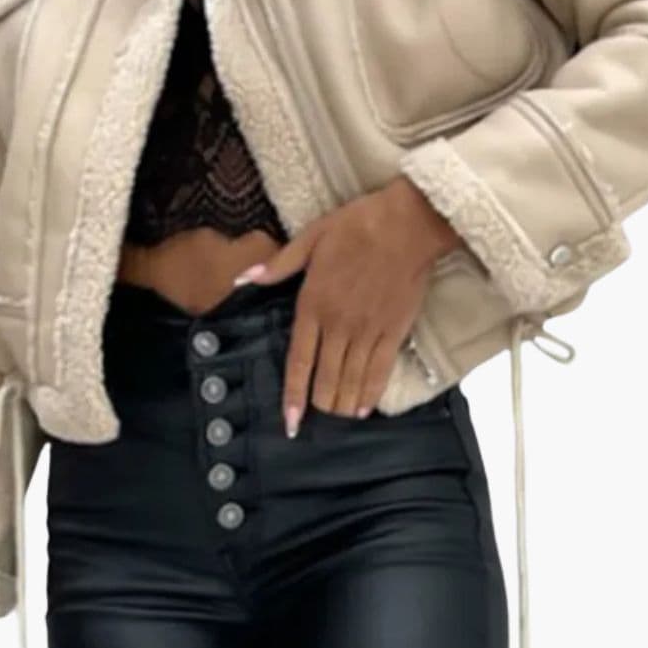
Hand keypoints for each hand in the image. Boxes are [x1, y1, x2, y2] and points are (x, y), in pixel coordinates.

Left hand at [234, 176, 463, 435]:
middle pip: (325, 378)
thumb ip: (278, 265)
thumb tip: (241, 278)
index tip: (290, 422)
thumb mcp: (310, 238)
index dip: (293, 395)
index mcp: (314, 304)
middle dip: (319, 404)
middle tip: (315, 418)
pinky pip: (380, 371)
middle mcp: (339, 325)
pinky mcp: (394, 330)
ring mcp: (368, 330)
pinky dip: (371, 394)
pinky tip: (363, 410)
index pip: (299, 360)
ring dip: (342, 404)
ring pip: (351, 380)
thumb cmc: (356, 226)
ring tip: (336, 420)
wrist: (406, 224)